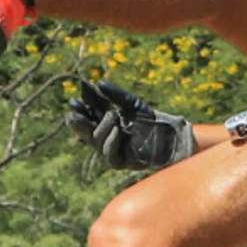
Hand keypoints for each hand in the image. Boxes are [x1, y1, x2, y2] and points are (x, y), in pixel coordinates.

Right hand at [69, 77, 193, 171]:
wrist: (173, 135)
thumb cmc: (153, 119)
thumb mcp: (134, 104)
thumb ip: (117, 95)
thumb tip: (98, 83)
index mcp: (107, 124)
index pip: (88, 117)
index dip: (81, 110)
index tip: (75, 101)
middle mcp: (107, 138)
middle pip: (87, 133)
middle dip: (79, 124)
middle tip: (73, 115)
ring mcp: (115, 151)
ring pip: (98, 144)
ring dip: (101, 129)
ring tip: (112, 116)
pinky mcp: (125, 162)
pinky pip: (111, 157)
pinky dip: (111, 143)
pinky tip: (116, 131)